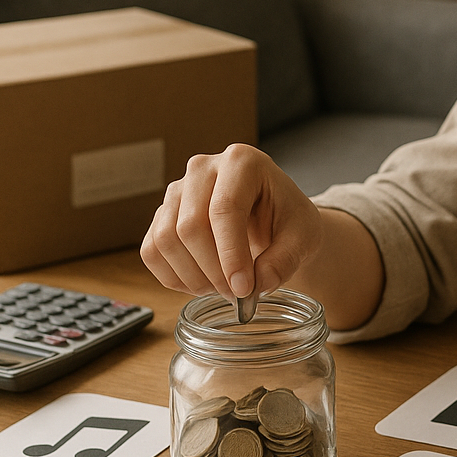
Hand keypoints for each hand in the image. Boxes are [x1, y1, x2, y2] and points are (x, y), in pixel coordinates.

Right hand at [140, 144, 320, 299]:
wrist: (274, 219)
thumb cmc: (288, 220)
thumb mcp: (304, 237)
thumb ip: (284, 260)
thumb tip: (257, 284)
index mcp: (242, 162)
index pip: (225, 208)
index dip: (231, 254)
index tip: (244, 289)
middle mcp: (203, 169)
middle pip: (190, 225)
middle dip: (213, 270)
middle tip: (237, 294)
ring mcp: (177, 190)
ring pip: (166, 239)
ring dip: (192, 277)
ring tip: (222, 290)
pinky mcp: (162, 214)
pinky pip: (152, 250)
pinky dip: (173, 277)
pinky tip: (201, 285)